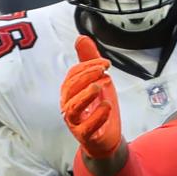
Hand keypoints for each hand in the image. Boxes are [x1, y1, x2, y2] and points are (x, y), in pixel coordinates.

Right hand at [60, 36, 122, 159]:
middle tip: (104, 71)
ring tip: (100, 85)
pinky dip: (97, 116)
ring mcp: (75, 122)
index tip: (106, 63)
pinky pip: (86, 128)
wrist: (106, 138)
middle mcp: (68, 106)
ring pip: (72, 108)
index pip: (73, 75)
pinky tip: (107, 106)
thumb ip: (89, 61)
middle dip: (86, 77)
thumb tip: (81, 37)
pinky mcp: (85, 136)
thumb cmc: (98, 107)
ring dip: (86, 95)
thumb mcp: (97, 81)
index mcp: (70, 92)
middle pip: (70, 89)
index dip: (88, 66)